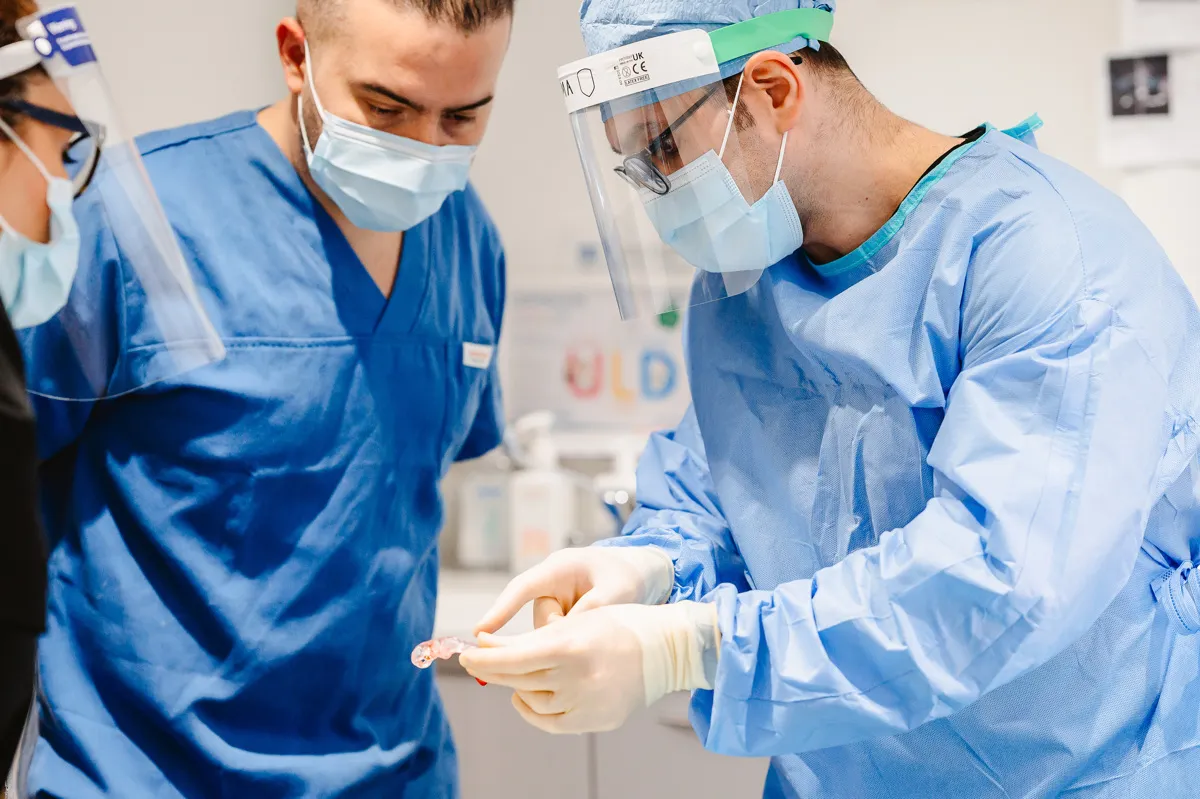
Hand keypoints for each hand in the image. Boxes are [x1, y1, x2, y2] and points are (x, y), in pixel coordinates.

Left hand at [460, 601, 718, 734]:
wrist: (666, 649)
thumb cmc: (619, 623)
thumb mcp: (576, 618)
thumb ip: (534, 635)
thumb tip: (488, 646)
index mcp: (571, 645)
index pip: (512, 658)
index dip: (484, 657)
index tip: (466, 653)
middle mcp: (576, 678)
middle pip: (517, 680)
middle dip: (492, 669)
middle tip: (477, 659)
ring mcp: (586, 704)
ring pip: (531, 700)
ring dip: (515, 686)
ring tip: (512, 672)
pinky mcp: (594, 721)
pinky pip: (549, 722)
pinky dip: (531, 709)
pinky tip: (525, 695)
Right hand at [473, 546, 675, 634]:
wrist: (645, 573)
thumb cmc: (629, 576)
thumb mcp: (616, 593)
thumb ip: (589, 614)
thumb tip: (561, 639)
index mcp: (560, 568)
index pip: (522, 589)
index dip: (500, 610)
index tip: (480, 633)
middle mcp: (552, 583)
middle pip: (538, 620)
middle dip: (558, 635)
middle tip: (587, 637)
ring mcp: (557, 600)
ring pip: (549, 633)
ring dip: (571, 640)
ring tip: (602, 630)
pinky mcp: (562, 615)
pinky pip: (558, 636)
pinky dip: (573, 642)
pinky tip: (594, 640)